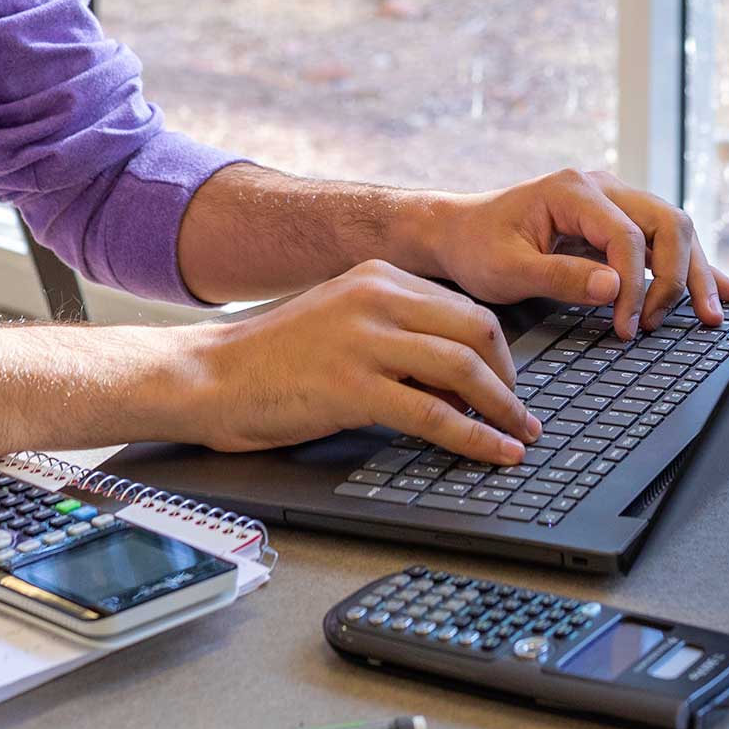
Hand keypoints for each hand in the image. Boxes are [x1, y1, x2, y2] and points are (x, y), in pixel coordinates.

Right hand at [168, 261, 536, 464]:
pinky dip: (474, 437)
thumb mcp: (340, 323)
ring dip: (502, 408)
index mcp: (377, 276)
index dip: (498, 350)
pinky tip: (494, 453)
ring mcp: (364, 339)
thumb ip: (394, 333)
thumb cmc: (271, 359)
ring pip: (463, 367)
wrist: (209, 376)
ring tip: (519, 436)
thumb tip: (454, 376)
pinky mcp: (351, 385)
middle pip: (477, 328)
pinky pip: (433, 413)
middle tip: (519, 412)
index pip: (463, 305)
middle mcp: (376, 297)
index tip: (510, 383)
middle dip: (510, 376)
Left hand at [416, 168, 728, 339]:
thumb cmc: (477, 247)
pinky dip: (694, 267)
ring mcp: (614, 201)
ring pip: (676, 230)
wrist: (459, 231)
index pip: (628, 236)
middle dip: (677, 277)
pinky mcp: (619, 222)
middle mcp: (602, 188)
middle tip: (660, 324)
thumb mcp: (506, 269)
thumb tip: (614, 289)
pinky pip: (666, 241)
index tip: (625, 326)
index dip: (634, 284)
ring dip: (695, 273)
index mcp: (573, 191)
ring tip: (710, 316)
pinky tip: (726, 290)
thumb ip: (560, 278)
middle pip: (668, 223)